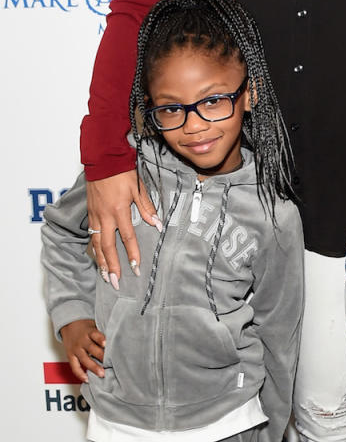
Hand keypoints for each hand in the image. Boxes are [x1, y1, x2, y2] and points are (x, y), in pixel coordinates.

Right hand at [62, 320, 105, 382]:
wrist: (69, 324)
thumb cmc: (87, 327)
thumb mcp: (95, 326)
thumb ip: (103, 334)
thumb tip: (119, 341)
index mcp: (89, 332)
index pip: (95, 335)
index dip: (101, 339)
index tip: (106, 344)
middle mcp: (82, 341)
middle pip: (91, 348)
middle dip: (101, 356)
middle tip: (110, 364)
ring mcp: (76, 349)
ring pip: (84, 359)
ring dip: (93, 367)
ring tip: (102, 374)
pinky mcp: (70, 356)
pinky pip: (74, 366)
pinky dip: (80, 374)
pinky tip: (87, 380)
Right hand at [87, 169, 160, 285]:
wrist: (102, 159)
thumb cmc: (122, 171)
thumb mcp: (138, 188)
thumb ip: (146, 207)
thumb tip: (157, 224)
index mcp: (119, 210)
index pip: (127, 237)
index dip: (132, 254)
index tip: (136, 269)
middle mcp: (105, 215)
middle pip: (107, 247)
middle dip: (112, 266)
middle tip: (116, 282)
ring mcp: (95, 215)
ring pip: (96, 244)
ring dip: (101, 262)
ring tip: (106, 276)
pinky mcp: (90, 212)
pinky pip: (92, 235)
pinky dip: (95, 249)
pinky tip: (98, 258)